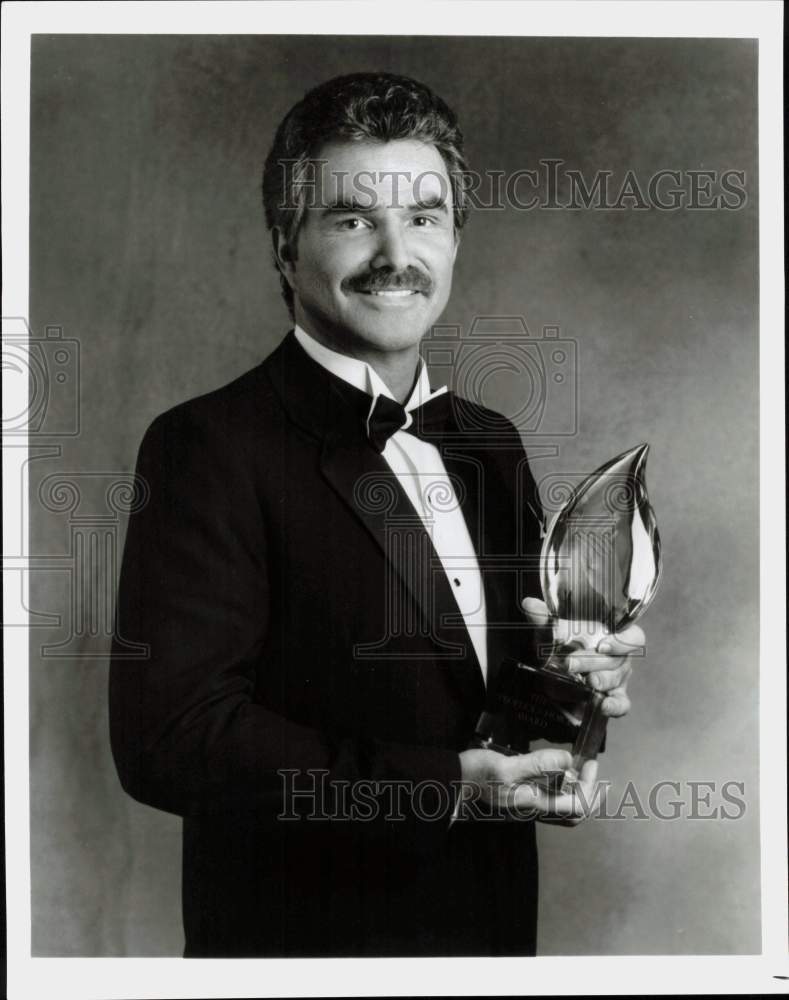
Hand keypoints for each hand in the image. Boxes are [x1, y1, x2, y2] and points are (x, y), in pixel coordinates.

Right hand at [458, 747, 597, 825]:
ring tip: (580, 769)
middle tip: (592, 769)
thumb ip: (538, 764)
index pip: (576, 806)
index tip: (591, 764)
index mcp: (535, 804)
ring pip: (562, 808)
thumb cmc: (477, 774)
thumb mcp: (507, 766)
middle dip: (590, 794)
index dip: (590, 787)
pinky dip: (562, 788)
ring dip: (577, 791)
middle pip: (574, 814)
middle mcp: (534, 810)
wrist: (451, 784)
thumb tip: (568, 760)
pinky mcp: (519, 799)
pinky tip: (557, 772)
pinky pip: (550, 800)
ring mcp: (526, 806)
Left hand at [521, 597, 644, 718]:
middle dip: (593, 662)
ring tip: (587, 681)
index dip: (622, 642)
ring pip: (617, 679)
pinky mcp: (612, 698)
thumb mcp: (550, 632)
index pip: (633, 637)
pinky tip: (603, 705)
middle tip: (571, 663)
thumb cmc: (560, 646)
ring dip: (600, 680)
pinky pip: (621, 704)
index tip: (603, 645)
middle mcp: (619, 657)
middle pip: (619, 659)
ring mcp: (617, 678)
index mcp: (612, 635)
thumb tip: (530, 604)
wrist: (554, 673)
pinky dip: (614, 706)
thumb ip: (543, 618)